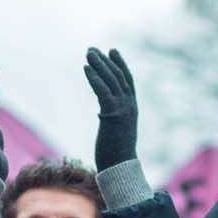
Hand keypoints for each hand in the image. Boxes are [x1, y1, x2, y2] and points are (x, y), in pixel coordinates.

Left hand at [84, 47, 137, 169]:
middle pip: (118, 77)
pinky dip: (95, 78)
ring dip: (99, 65)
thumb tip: (106, 116)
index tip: (111, 51)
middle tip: (92, 49)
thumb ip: (113, 119)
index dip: (120, 65)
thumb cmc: (116, 155)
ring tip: (88, 53)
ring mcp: (123, 109)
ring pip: (111, 81)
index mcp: (131, 109)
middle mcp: (130, 106)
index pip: (128, 81)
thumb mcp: (116, 132)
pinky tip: (86, 68)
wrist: (120, 168)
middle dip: (106, 61)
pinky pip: (103, 91)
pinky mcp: (113, 114)